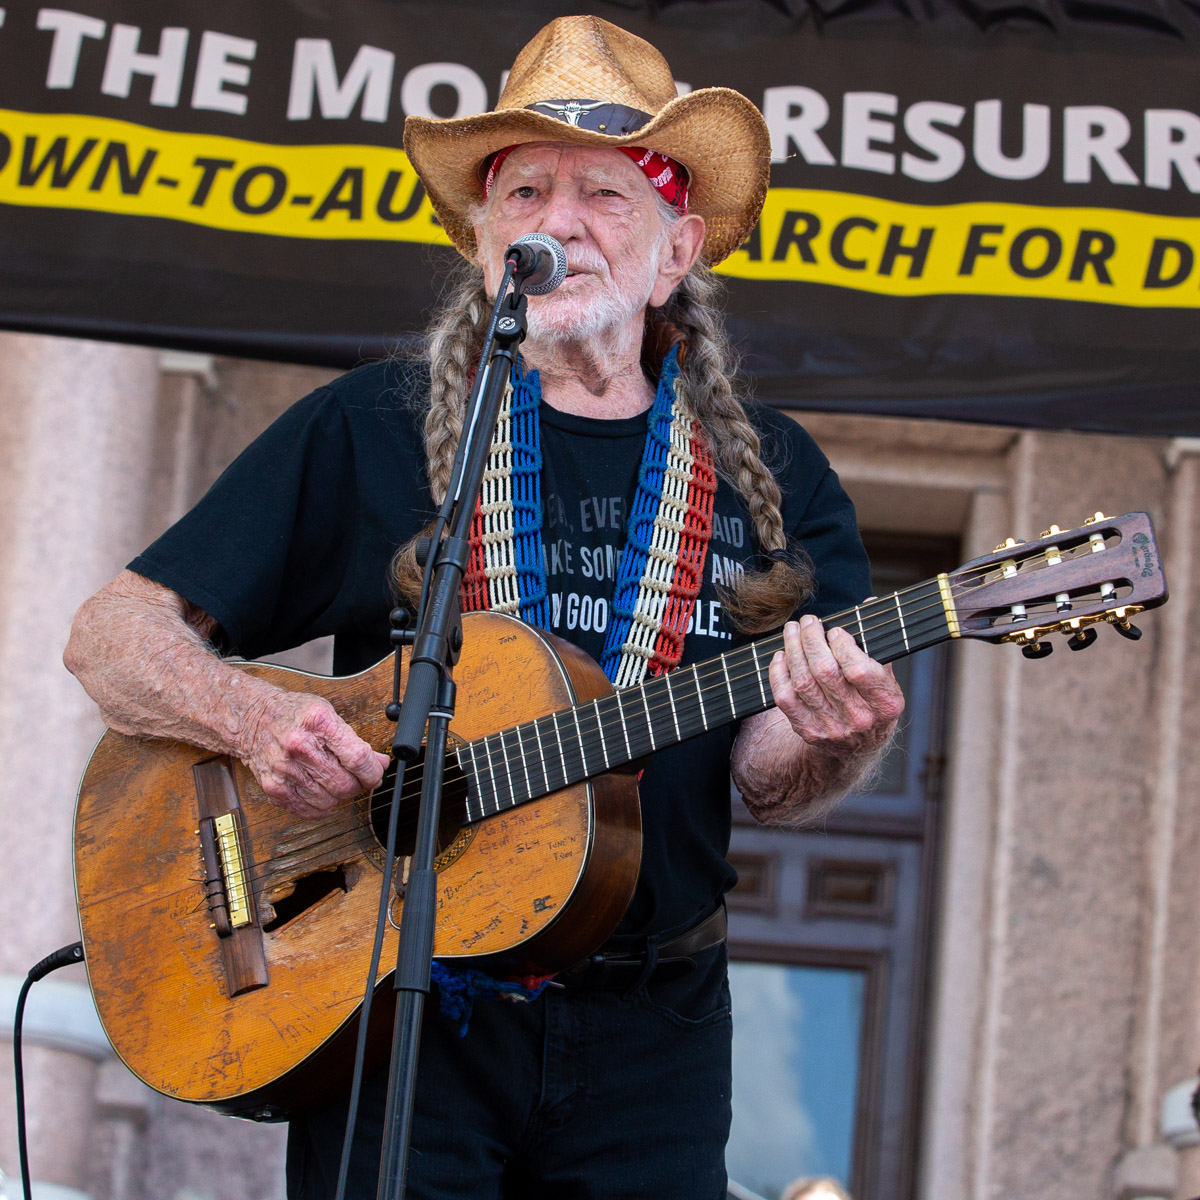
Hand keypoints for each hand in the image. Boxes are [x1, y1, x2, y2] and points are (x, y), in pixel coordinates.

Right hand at [241, 689, 389, 819]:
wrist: (252, 719)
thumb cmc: (293, 715)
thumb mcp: (328, 714)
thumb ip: (355, 741)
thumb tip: (379, 763)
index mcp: (318, 723)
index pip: (357, 759)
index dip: (373, 772)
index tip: (376, 774)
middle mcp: (299, 747)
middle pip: (344, 784)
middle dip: (358, 785)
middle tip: (357, 778)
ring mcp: (285, 770)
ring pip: (330, 801)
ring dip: (339, 796)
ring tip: (335, 780)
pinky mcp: (274, 788)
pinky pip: (309, 811)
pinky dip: (321, 806)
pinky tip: (321, 791)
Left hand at [768, 613, 904, 761]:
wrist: (858, 749)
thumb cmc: (873, 704)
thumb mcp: (886, 679)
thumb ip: (876, 644)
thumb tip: (868, 603)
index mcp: (885, 703)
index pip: (859, 670)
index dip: (843, 645)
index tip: (835, 630)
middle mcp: (859, 718)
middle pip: (826, 672)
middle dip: (812, 639)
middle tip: (808, 621)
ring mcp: (832, 727)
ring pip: (804, 682)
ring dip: (794, 649)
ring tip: (792, 630)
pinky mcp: (809, 731)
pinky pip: (786, 699)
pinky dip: (779, 674)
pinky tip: (781, 656)